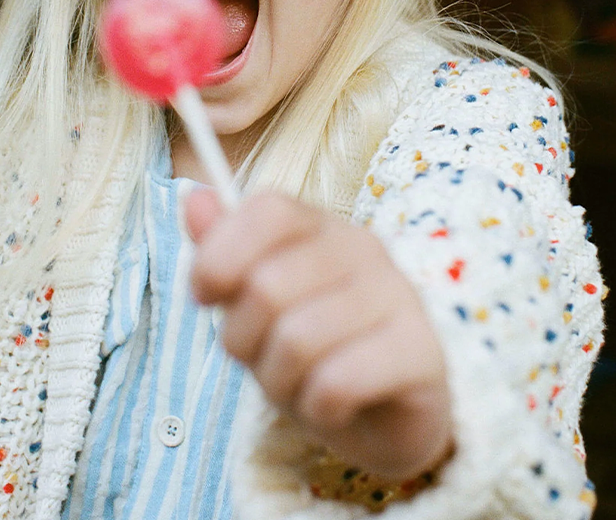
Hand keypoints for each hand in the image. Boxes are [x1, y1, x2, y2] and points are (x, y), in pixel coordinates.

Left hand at [185, 190, 452, 479]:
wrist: (390, 418)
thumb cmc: (316, 352)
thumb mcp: (256, 306)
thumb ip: (224, 253)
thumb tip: (193, 198)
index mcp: (322, 227)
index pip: (267, 210)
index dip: (220, 254)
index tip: (204, 296)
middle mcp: (364, 249)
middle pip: (268, 283)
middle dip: (243, 339)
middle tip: (262, 358)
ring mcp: (398, 295)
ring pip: (298, 339)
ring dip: (280, 381)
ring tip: (299, 385)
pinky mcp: (422, 352)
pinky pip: (339, 381)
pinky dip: (318, 406)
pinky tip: (331, 406)